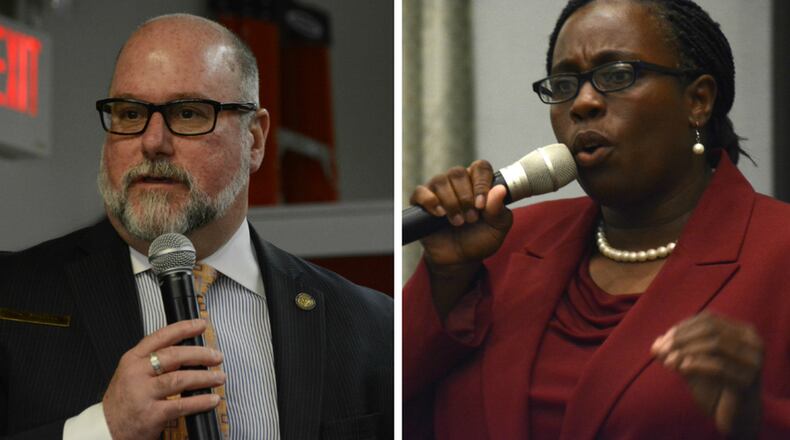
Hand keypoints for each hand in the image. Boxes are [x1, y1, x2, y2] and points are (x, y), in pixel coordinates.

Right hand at [102, 319, 224, 439]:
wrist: (106, 430)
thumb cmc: (123, 402)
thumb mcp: (131, 374)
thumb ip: (153, 361)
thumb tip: (188, 352)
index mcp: (132, 359)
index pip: (161, 337)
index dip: (184, 328)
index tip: (201, 325)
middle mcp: (136, 374)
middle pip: (174, 356)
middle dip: (200, 354)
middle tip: (216, 356)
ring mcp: (143, 394)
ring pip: (180, 379)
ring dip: (205, 377)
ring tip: (219, 377)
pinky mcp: (151, 414)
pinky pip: (181, 405)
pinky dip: (200, 401)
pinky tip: (212, 399)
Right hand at [410, 160, 512, 267]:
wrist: (460, 260)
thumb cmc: (479, 240)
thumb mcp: (497, 228)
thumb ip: (499, 210)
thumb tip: (500, 190)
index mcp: (477, 183)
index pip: (480, 167)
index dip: (481, 183)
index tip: (481, 205)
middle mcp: (457, 183)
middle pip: (458, 172)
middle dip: (465, 198)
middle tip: (470, 219)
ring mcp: (437, 191)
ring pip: (441, 181)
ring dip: (451, 203)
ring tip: (457, 222)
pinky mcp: (421, 203)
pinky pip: (421, 192)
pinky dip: (430, 201)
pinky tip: (439, 214)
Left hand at [651, 313, 762, 436]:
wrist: (734, 416)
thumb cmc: (713, 386)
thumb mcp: (693, 363)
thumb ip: (677, 350)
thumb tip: (656, 343)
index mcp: (743, 332)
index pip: (709, 319)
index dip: (682, 328)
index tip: (661, 342)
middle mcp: (754, 343)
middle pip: (711, 330)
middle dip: (681, 339)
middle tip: (660, 351)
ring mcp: (754, 362)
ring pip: (716, 345)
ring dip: (686, 351)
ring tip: (667, 361)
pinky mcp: (749, 381)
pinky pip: (719, 367)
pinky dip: (696, 364)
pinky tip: (681, 368)